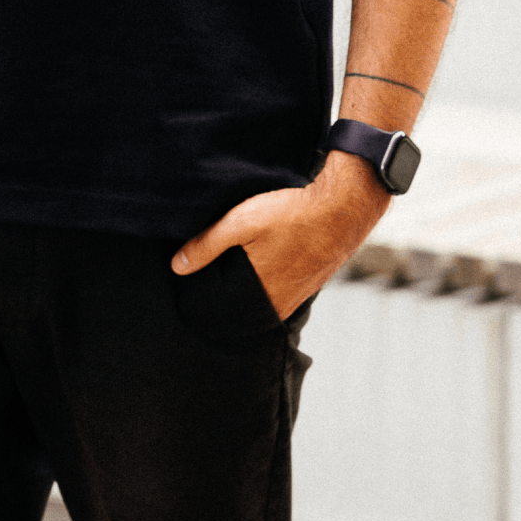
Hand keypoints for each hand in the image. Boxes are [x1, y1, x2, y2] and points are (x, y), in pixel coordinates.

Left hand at [171, 152, 389, 320]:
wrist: (343, 207)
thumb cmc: (292, 213)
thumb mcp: (242, 222)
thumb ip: (208, 244)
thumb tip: (177, 266)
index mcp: (261, 296)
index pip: (223, 313)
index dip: (206, 301)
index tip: (192, 288)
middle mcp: (280, 304)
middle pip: (242, 308)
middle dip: (226, 296)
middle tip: (210, 276)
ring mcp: (298, 296)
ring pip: (261, 299)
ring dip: (248, 288)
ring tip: (235, 268)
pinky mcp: (310, 283)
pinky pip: (279, 291)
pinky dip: (266, 281)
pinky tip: (263, 263)